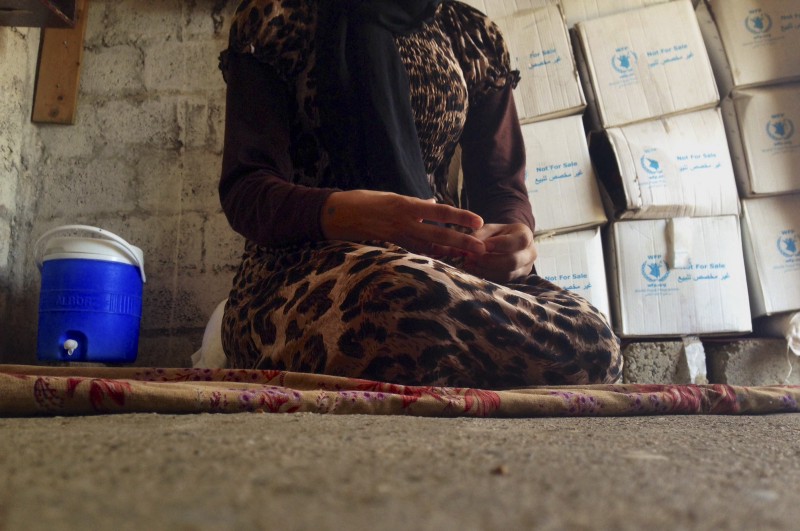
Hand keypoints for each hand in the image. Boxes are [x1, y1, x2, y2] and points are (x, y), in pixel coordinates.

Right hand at [320, 190, 486, 256]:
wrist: (335, 214)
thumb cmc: (363, 201)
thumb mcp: (391, 197)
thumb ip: (414, 204)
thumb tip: (432, 206)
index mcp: (406, 204)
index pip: (440, 211)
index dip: (461, 217)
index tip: (478, 222)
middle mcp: (403, 221)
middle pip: (439, 234)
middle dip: (461, 242)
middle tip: (481, 248)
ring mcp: (395, 237)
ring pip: (427, 247)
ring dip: (447, 253)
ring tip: (465, 258)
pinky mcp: (388, 247)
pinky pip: (412, 253)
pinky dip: (427, 257)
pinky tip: (439, 262)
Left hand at [464, 223, 536, 282]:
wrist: (507, 243)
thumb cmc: (498, 234)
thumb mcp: (490, 229)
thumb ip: (481, 234)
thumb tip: (471, 246)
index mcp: (526, 235)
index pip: (519, 240)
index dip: (500, 244)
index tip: (482, 245)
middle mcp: (530, 253)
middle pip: (513, 261)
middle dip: (489, 261)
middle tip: (470, 257)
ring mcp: (526, 268)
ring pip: (508, 273)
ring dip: (486, 270)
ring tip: (469, 263)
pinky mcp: (517, 278)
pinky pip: (503, 280)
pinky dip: (487, 275)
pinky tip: (474, 269)